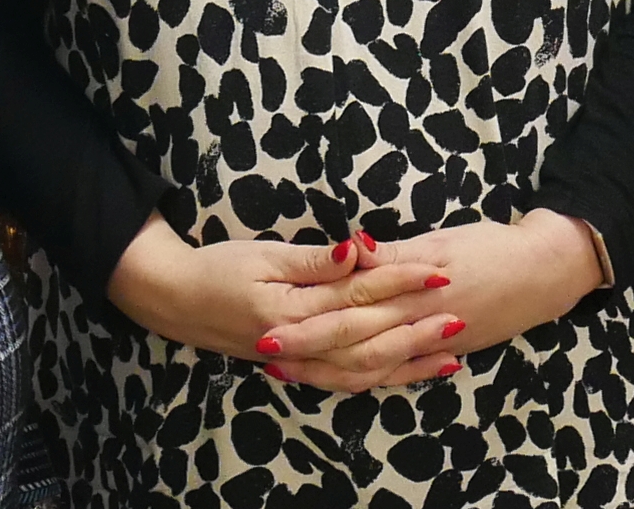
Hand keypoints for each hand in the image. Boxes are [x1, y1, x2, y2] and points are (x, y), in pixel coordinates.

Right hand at [106, 215, 463, 389]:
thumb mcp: (262, 254)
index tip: (439, 268)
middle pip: (370, 338)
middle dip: (417, 325)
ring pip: (364, 370)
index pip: (359, 295)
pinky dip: (383, 378)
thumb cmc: (216, 269)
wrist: (174, 299)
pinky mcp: (301, 368)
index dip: (401, 281)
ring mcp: (301, 362)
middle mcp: (301, 344)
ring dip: (409, 360)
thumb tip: (356, 252)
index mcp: (293, 311)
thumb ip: (313, 261)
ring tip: (450, 350)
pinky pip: (348, 381)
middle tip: (459, 311)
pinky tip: (409, 371)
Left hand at [261, 212, 603, 384]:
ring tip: (294, 373)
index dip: (309, 321)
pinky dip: (374, 378)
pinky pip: (402, 373)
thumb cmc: (492, 245)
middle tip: (267, 354)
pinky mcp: (447, 352)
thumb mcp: (441, 240)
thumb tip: (349, 248)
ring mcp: (432, 344)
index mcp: (413, 292)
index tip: (270, 323)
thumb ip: (392, 252)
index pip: (349, 311)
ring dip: (331, 370)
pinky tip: (348, 381)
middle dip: (308, 352)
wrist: (545, 270)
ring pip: (372, 365)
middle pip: (352, 345)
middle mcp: (418, 325)